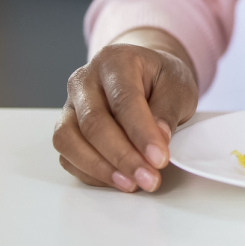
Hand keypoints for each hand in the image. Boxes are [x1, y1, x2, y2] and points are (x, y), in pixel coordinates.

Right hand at [53, 31, 197, 191]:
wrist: (147, 76)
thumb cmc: (162, 80)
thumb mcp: (179, 87)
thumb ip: (168, 110)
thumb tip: (158, 140)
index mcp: (115, 61)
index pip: (124, 100)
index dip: (141, 133)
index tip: (160, 159)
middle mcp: (85, 79)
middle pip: (94, 123)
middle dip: (123, 157)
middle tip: (149, 178)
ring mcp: (70, 104)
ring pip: (69, 140)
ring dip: (101, 168)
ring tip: (132, 184)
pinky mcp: (66, 127)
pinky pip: (67, 155)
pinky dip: (90, 172)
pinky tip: (117, 180)